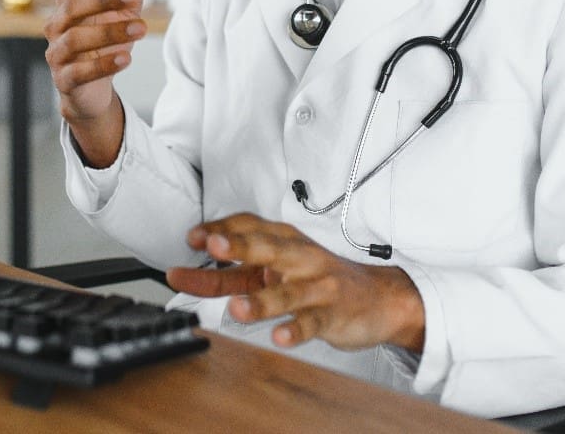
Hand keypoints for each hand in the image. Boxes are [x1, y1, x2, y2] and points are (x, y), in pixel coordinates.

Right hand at [43, 0, 160, 166]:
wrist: (92, 87)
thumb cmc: (105, 38)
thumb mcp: (126, 7)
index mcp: (71, 2)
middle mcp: (58, 24)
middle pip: (73, 6)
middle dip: (104, 0)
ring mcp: (58, 53)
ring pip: (75, 39)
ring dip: (108, 33)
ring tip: (140, 29)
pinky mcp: (65, 80)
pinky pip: (78, 72)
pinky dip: (102, 65)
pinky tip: (126, 59)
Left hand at [165, 213, 424, 352]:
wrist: (379, 298)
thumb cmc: (317, 280)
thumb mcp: (272, 272)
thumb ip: (228, 276)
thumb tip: (185, 275)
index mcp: (283, 241)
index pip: (248, 226)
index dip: (219, 229)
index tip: (193, 237)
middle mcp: (299, 258)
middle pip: (267, 248)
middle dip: (239, 246)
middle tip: (213, 247)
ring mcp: (317, 285)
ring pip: (287, 291)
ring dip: (261, 300)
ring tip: (237, 308)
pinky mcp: (333, 313)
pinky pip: (313, 322)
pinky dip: (296, 330)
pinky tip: (280, 337)